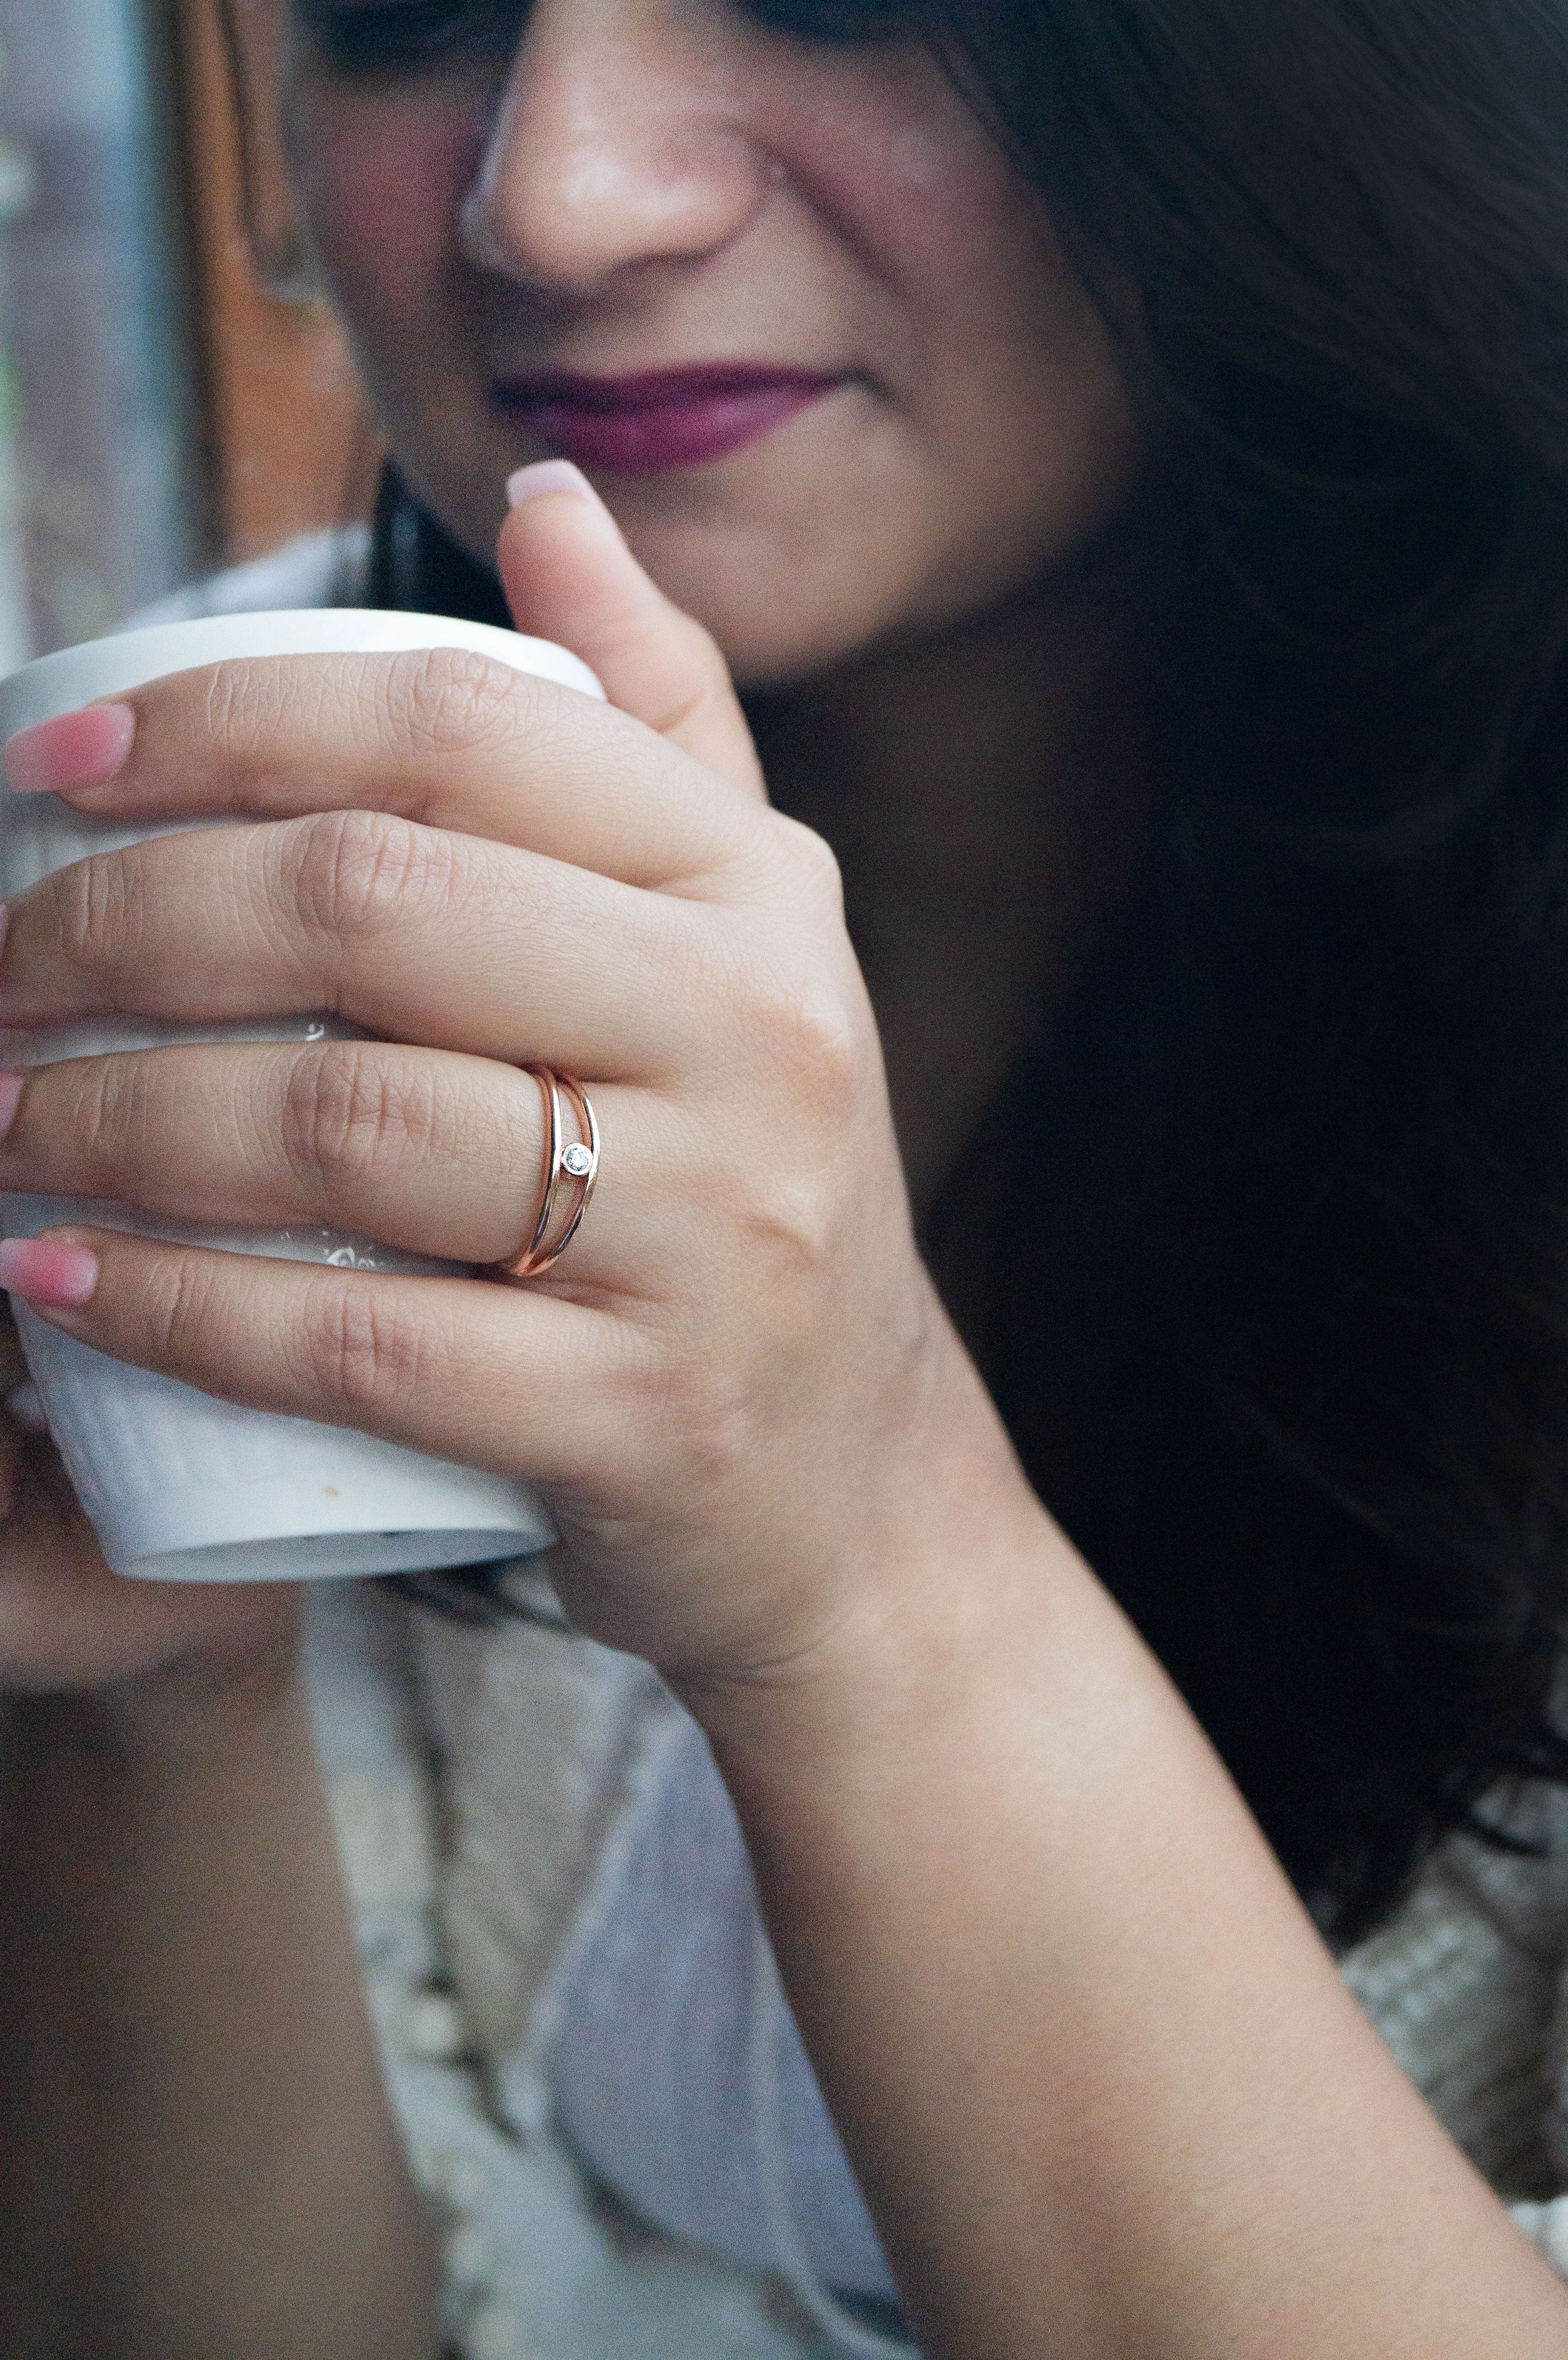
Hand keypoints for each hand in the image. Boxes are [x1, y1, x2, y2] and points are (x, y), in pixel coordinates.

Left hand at [0, 469, 1023, 1698]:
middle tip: (1, 971)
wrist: (849, 1472)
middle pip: (373, 906)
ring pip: (344, 1127)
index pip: (456, 730)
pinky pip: (362, 1350)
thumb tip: (551, 499)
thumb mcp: (747, 933)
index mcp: (754, 891)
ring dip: (114, 1119)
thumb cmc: (745, 1176)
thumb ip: (660, 718)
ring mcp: (713, 1233)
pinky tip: (57, 1279)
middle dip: (124, 923)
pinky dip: (177, 1312)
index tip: (53, 760)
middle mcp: (758, 1037)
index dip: (223, 721)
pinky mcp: (644, 1414)